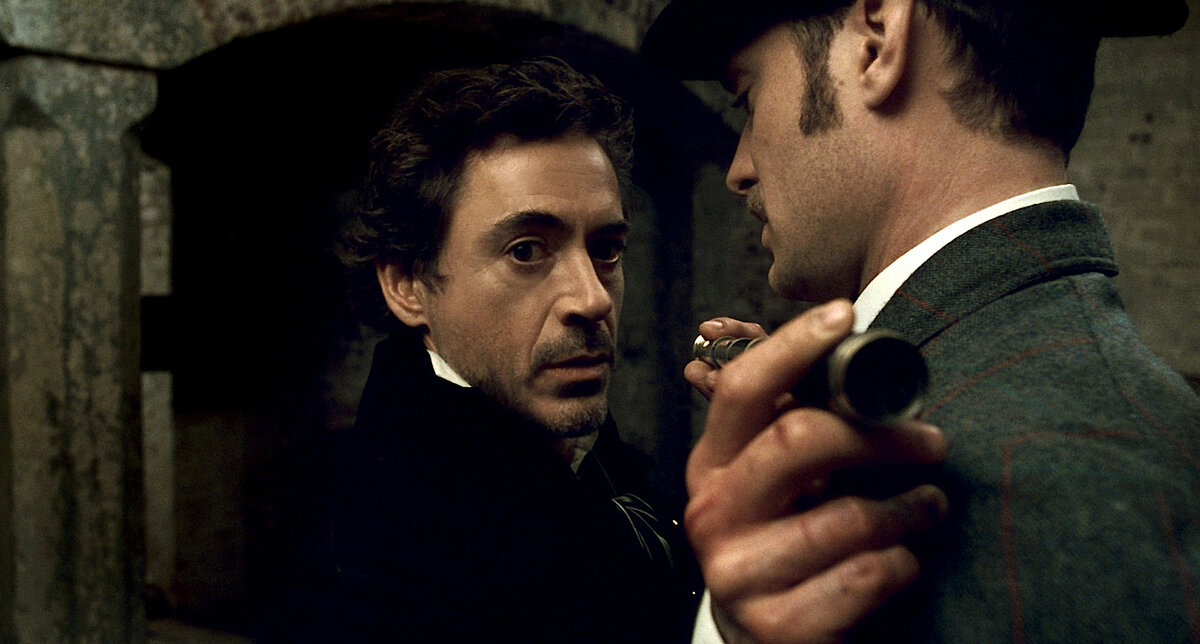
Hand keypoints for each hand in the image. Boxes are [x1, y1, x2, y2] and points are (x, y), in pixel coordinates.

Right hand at [684, 299, 947, 642]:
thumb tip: (844, 340)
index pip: (742, 387)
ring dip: (908, 509)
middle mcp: (713, 511)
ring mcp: (737, 573)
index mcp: (713, 464)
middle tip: (931, 440)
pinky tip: (905, 561)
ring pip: (845, 518)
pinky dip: (901, 565)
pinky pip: (864, 578)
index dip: (794, 345)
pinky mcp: (776, 627)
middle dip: (881, 435)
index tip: (845, 314)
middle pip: (797, 439)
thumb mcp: (779, 482)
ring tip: (930, 505)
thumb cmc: (789, 543)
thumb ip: (797, 422)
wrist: (770, 641)